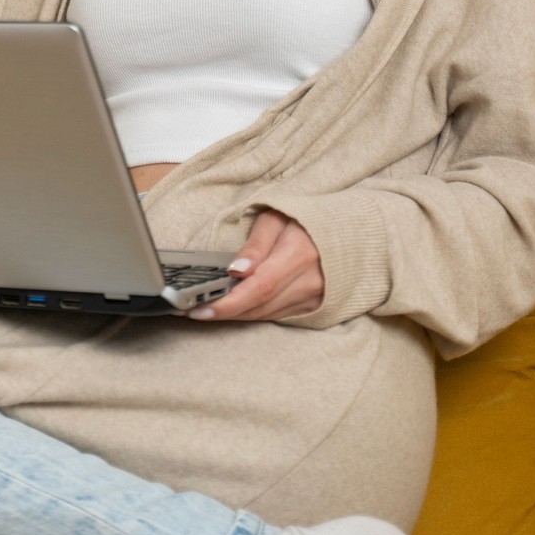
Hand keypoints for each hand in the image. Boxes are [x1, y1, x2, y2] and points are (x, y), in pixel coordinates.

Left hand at [186, 208, 324, 321]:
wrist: (343, 231)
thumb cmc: (303, 220)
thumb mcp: (274, 219)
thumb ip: (255, 245)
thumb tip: (236, 271)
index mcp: (298, 254)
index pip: (258, 288)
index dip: (227, 303)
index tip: (199, 308)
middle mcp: (309, 282)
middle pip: (259, 306)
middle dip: (223, 311)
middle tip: (191, 309)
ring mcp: (313, 298)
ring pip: (265, 315)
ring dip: (235, 315)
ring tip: (206, 308)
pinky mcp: (312, 307)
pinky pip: (276, 315)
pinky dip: (252, 313)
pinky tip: (233, 308)